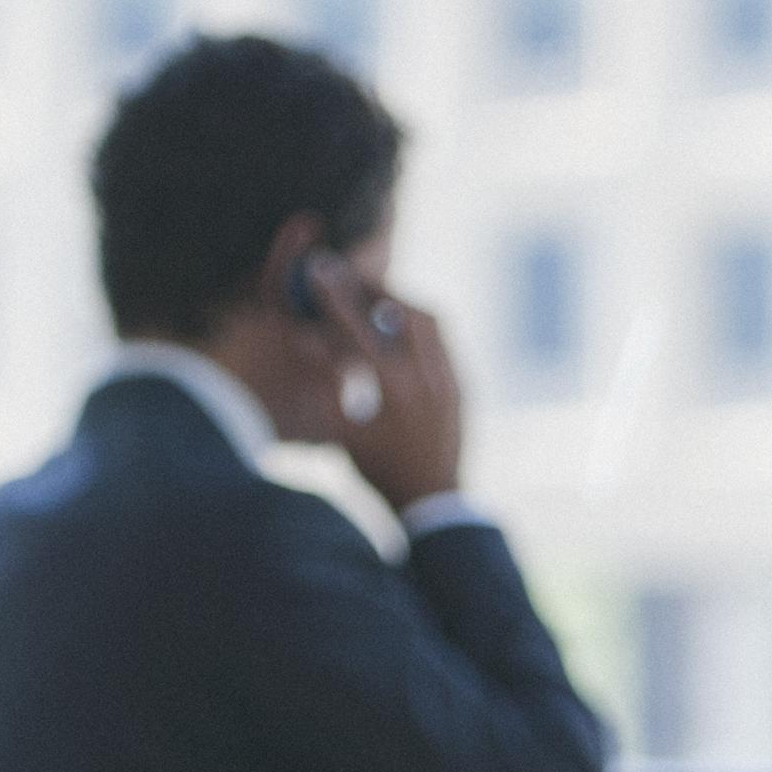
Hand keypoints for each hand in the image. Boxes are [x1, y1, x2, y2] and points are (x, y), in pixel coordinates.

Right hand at [324, 278, 467, 515]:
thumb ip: (325, 383)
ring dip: (403, 306)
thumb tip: (307, 340)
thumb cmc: (379, 470)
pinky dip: (422, 328)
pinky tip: (404, 332)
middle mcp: (429, 378)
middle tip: (354, 280)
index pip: (359, 328)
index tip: (321, 269)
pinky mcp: (464, 386)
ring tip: (379, 302)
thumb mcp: (340, 431)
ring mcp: (452, 380)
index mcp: (394, 390)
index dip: (336, 296)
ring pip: (433, 322)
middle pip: (404, 311)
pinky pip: (445, 342)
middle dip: (377, 290)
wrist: (432, 501)